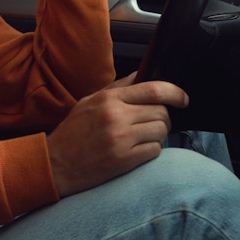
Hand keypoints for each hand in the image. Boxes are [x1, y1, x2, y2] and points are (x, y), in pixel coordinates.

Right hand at [45, 72, 188, 196]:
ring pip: (161, 132)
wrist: (55, 164)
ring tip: (142, 138)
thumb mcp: (89, 101)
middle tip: (153, 124)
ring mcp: (121, 140)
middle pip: (161, 112)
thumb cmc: (73, 132)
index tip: (183, 98)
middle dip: (163, 118)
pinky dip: (151, 150)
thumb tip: (141, 75)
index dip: (175, 93)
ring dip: (157, 135)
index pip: (153, 89)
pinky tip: (137, 151)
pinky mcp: (124, 160)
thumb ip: (117, 88)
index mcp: (109, 99)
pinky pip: (155, 151)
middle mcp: (116, 117)